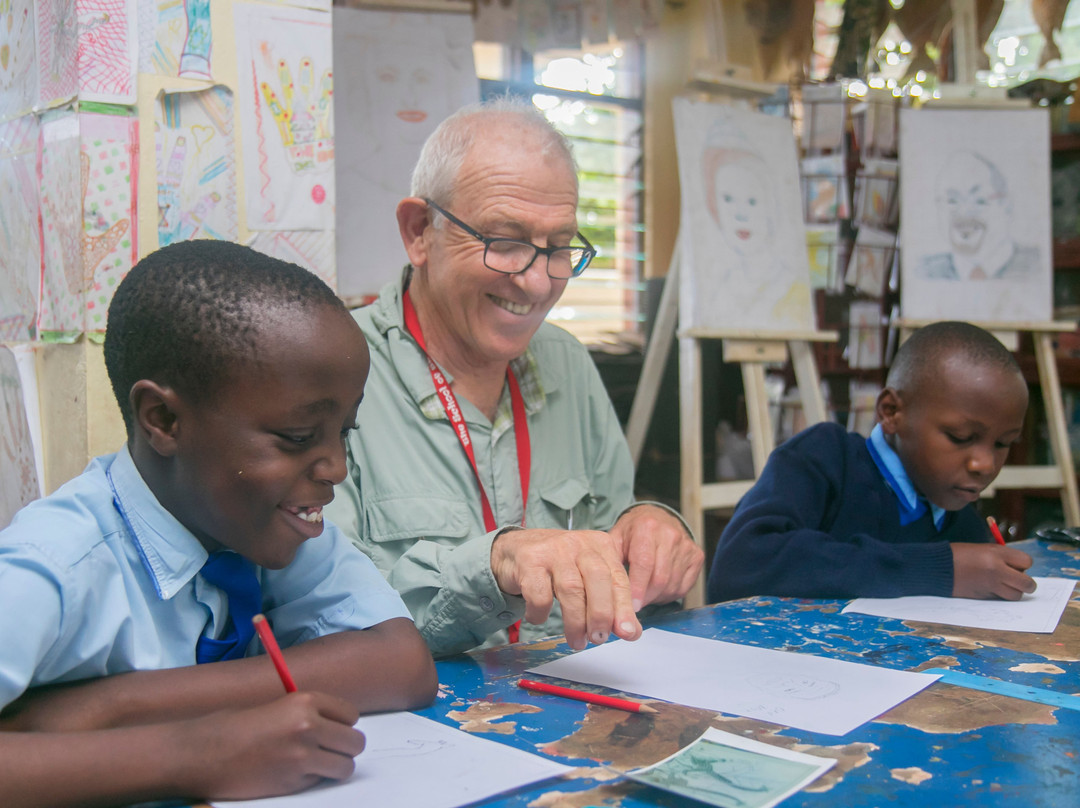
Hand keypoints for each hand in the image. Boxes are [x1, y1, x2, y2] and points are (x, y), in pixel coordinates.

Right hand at [179, 692, 364, 800]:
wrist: (201, 754)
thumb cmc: (232, 726)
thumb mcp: (276, 706)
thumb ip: (307, 713)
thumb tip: (332, 725)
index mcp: (305, 701)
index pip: (351, 715)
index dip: (342, 723)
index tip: (333, 728)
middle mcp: (309, 727)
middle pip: (355, 742)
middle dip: (345, 747)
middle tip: (329, 749)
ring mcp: (302, 758)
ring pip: (345, 766)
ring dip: (335, 766)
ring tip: (316, 764)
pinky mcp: (292, 783)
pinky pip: (320, 782)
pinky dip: (313, 780)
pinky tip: (292, 773)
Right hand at [490, 528, 640, 650]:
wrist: (514, 548)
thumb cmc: (557, 566)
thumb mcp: (586, 576)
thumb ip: (609, 599)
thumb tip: (630, 632)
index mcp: (600, 545)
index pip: (618, 578)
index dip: (624, 608)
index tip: (629, 633)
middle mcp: (579, 544)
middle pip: (598, 578)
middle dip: (601, 613)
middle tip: (599, 639)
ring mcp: (553, 551)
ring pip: (571, 588)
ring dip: (575, 621)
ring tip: (577, 641)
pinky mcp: (529, 561)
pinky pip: (539, 594)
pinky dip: (541, 613)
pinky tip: (538, 618)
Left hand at [607, 505, 703, 610]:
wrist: (657, 517)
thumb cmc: (633, 532)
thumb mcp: (616, 538)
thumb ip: (610, 561)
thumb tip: (606, 591)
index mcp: (647, 527)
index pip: (644, 564)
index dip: (637, 588)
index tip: (630, 606)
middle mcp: (670, 534)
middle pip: (660, 578)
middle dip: (645, 597)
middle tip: (633, 605)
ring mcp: (686, 546)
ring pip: (672, 585)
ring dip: (656, 597)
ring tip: (644, 595)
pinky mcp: (696, 556)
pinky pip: (684, 587)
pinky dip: (669, 595)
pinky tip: (658, 590)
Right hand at [951, 543, 1036, 599]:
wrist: (937, 567)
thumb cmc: (959, 555)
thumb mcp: (983, 549)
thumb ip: (1002, 558)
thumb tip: (1019, 570)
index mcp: (997, 554)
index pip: (1027, 562)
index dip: (1023, 565)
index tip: (1016, 566)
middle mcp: (997, 570)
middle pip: (1027, 583)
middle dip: (1026, 584)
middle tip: (1020, 582)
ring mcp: (991, 585)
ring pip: (1016, 595)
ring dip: (1013, 592)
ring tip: (1003, 585)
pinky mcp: (984, 596)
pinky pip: (1001, 599)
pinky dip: (999, 595)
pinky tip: (989, 588)